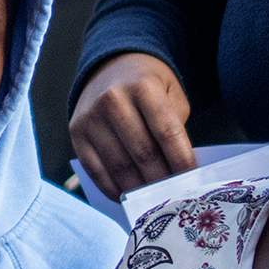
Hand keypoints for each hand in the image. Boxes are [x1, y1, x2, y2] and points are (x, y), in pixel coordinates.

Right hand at [68, 56, 196, 197]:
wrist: (110, 66)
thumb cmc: (147, 84)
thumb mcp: (170, 92)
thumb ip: (175, 125)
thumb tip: (177, 169)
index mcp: (142, 86)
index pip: (166, 132)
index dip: (181, 160)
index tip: (192, 180)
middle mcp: (112, 100)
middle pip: (143, 153)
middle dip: (162, 180)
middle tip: (175, 196)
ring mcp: (91, 118)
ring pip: (119, 166)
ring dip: (140, 190)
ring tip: (155, 201)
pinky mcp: (76, 134)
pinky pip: (96, 171)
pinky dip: (114, 189)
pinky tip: (129, 197)